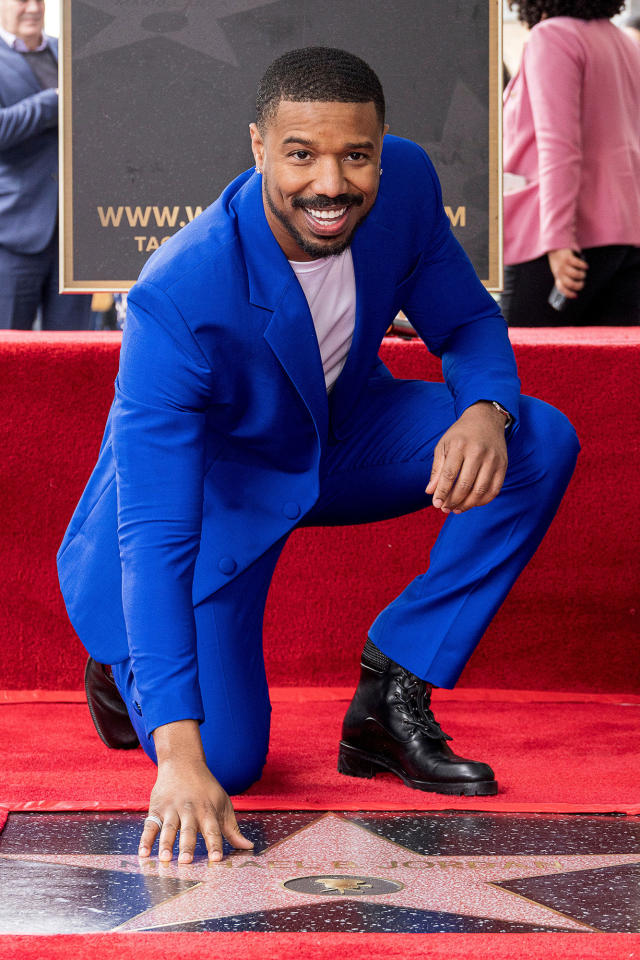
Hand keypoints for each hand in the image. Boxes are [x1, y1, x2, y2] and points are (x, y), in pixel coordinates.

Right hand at [138, 720, 253, 863]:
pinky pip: (150, 825)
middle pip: (189, 829)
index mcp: (208, 810)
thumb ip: (232, 829)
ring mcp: (172, 808)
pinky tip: (143, 854)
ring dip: (166, 843)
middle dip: (187, 845)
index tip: (216, 859)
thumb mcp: (222, 804)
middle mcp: (190, 809)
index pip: (213, 829)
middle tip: (186, 861)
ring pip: (169, 827)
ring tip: (165, 859)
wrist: (183, 763)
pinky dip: (145, 840)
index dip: (215, 844)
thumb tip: (249, 848)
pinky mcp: (157, 808)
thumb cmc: (206, 789)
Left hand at [425, 402, 507, 514]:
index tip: (436, 504)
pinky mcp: (503, 465)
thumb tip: (430, 491)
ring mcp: (492, 459)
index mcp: (459, 446)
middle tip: (445, 509)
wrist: (486, 419)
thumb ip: (437, 469)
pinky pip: (494, 489)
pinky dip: (483, 501)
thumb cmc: (460, 435)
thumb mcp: (444, 445)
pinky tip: (473, 503)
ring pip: (480, 490)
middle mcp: (477, 452)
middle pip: (464, 485)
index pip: (449, 475)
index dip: (442, 492)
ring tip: (457, 509)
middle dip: (453, 501)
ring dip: (467, 504)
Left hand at [548, 248, 587, 298]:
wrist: (555, 246)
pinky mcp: (568, 257)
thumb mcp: (559, 270)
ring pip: (575, 274)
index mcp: (557, 276)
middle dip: (579, 285)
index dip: (568, 293)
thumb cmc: (559, 260)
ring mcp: (563, 265)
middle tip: (582, 283)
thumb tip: (576, 285)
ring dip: (582, 275)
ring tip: (583, 273)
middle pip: (570, 283)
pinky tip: (585, 266)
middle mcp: (559, 271)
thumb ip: (565, 277)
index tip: (575, 295)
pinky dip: (584, 266)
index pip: (561, 288)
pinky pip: (578, 264)